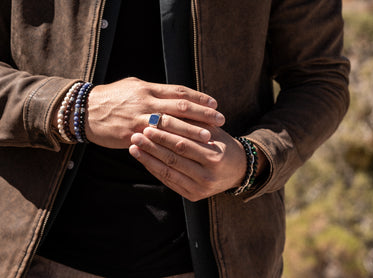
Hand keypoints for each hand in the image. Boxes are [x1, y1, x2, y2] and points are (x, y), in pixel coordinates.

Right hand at [83, 78, 224, 147]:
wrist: (84, 110)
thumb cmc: (111, 97)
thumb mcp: (133, 86)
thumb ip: (154, 91)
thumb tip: (175, 94)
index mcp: (148, 88)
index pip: (179, 91)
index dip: (198, 97)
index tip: (214, 103)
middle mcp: (146, 101)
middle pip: (180, 106)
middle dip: (202, 113)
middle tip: (220, 119)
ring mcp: (139, 118)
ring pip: (171, 124)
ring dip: (191, 130)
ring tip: (208, 136)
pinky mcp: (131, 134)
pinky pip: (155, 140)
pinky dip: (171, 144)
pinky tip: (182, 150)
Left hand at [128, 124, 247, 200]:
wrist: (238, 170)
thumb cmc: (223, 145)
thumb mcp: (212, 131)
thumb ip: (191, 124)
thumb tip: (163, 115)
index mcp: (213, 157)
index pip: (182, 145)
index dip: (163, 136)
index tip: (148, 126)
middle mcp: (207, 176)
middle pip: (173, 159)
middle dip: (152, 147)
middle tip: (135, 136)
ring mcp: (200, 189)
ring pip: (168, 173)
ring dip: (148, 160)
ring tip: (134, 148)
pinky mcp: (193, 196)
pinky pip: (170, 182)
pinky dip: (155, 170)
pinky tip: (144, 160)